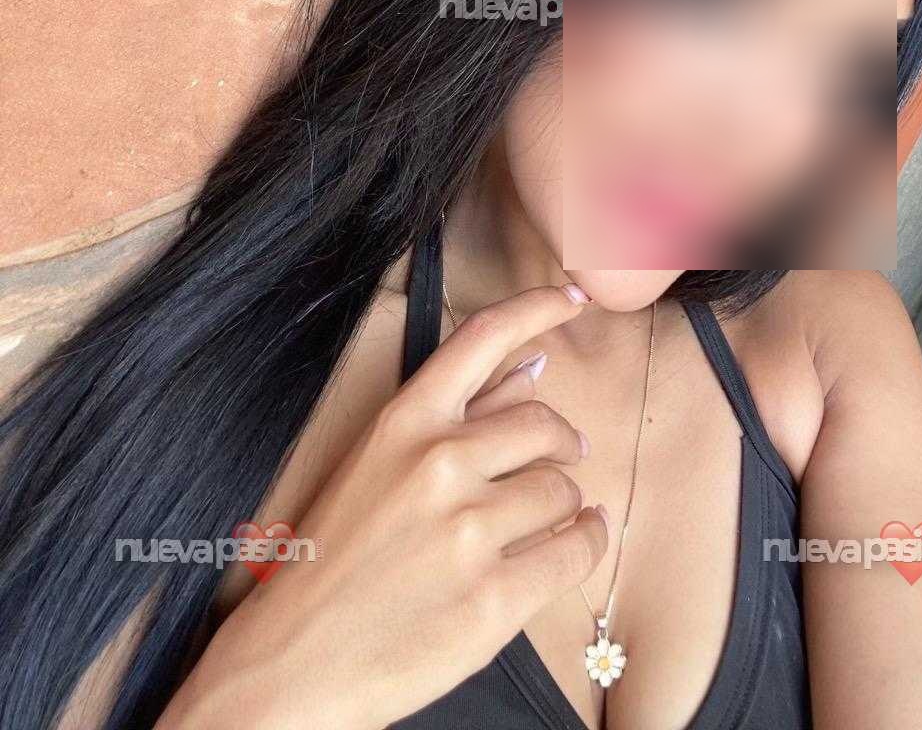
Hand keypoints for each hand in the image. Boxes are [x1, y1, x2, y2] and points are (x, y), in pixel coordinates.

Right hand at [160, 284, 605, 729]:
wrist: (294, 664)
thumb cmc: (335, 561)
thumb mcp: (378, 467)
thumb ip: (456, 418)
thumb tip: (531, 370)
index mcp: (403, 423)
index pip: (483, 340)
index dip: (537, 310)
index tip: (575, 298)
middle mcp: (438, 464)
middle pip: (543, 426)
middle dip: (559, 445)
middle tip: (558, 461)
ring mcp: (467, 532)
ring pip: (563, 488)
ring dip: (566, 500)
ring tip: (546, 516)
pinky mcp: (493, 599)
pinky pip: (576, 548)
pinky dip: (587, 540)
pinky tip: (577, 537)